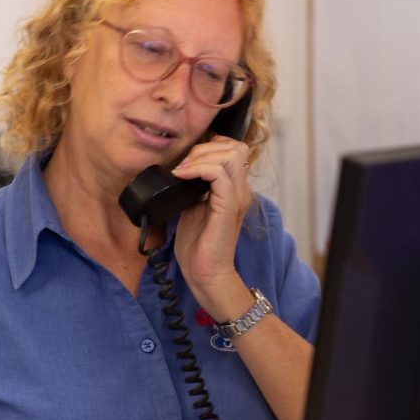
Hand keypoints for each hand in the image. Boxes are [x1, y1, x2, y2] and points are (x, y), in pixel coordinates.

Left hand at [170, 134, 252, 315]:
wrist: (205, 273)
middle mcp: (240, 190)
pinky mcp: (229, 207)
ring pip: (230, 154)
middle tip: (183, 165)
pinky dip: (198, 168)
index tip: (185, 161)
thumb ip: (193, 186)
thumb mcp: (192, 206)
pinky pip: (219, 174)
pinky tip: (182, 176)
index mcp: (233, 189)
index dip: (208, 146)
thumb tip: (180, 169)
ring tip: (183, 171)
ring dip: (201, 156)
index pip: (232, 149)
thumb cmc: (198, 246)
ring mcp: (237, 197)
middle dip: (204, 148)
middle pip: (234, 146)